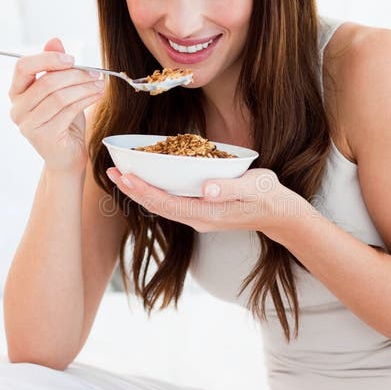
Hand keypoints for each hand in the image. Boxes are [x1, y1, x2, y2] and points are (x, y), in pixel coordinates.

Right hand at [8, 38, 106, 172]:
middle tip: (96, 72)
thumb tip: (55, 40)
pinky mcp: (43, 136)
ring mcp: (27, 124)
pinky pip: (68, 111)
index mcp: (16, 92)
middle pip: (46, 82)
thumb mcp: (60, 90)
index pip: (23, 67)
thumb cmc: (63, 121)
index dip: (47, 59)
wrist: (67, 156)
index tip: (72, 59)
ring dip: (84, 87)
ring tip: (100, 83)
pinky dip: (86, 99)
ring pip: (59, 96)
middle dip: (75, 74)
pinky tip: (98, 94)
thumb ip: (54, 67)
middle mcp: (17, 108)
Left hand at [106, 167, 309, 235]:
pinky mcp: (200, 210)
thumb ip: (230, 188)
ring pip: (160, 205)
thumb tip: (207, 188)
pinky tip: (145, 180)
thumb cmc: (268, 197)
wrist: (279, 214)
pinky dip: (153, 191)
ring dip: (139, 191)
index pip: (166, 203)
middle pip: (156, 206)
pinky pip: (170, 202)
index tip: (124, 176)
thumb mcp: (254, 188)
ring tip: (120, 175)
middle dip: (132, 189)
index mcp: (206, 214)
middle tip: (110, 171)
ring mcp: (197, 216)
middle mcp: (197, 218)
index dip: (142, 190)